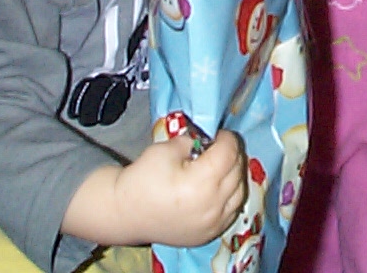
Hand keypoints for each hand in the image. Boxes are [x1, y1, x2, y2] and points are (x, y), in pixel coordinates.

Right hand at [64, 130, 246, 245]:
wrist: (126, 213)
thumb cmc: (143, 179)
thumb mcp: (165, 149)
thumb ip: (192, 141)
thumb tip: (207, 140)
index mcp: (202, 182)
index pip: (229, 153)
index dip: (226, 138)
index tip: (218, 134)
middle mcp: (213, 204)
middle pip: (237, 170)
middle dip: (231, 154)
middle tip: (218, 147)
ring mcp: (214, 222)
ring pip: (240, 191)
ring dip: (234, 174)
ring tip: (220, 167)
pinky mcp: (210, 233)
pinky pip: (233, 211)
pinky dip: (231, 196)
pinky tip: (219, 188)